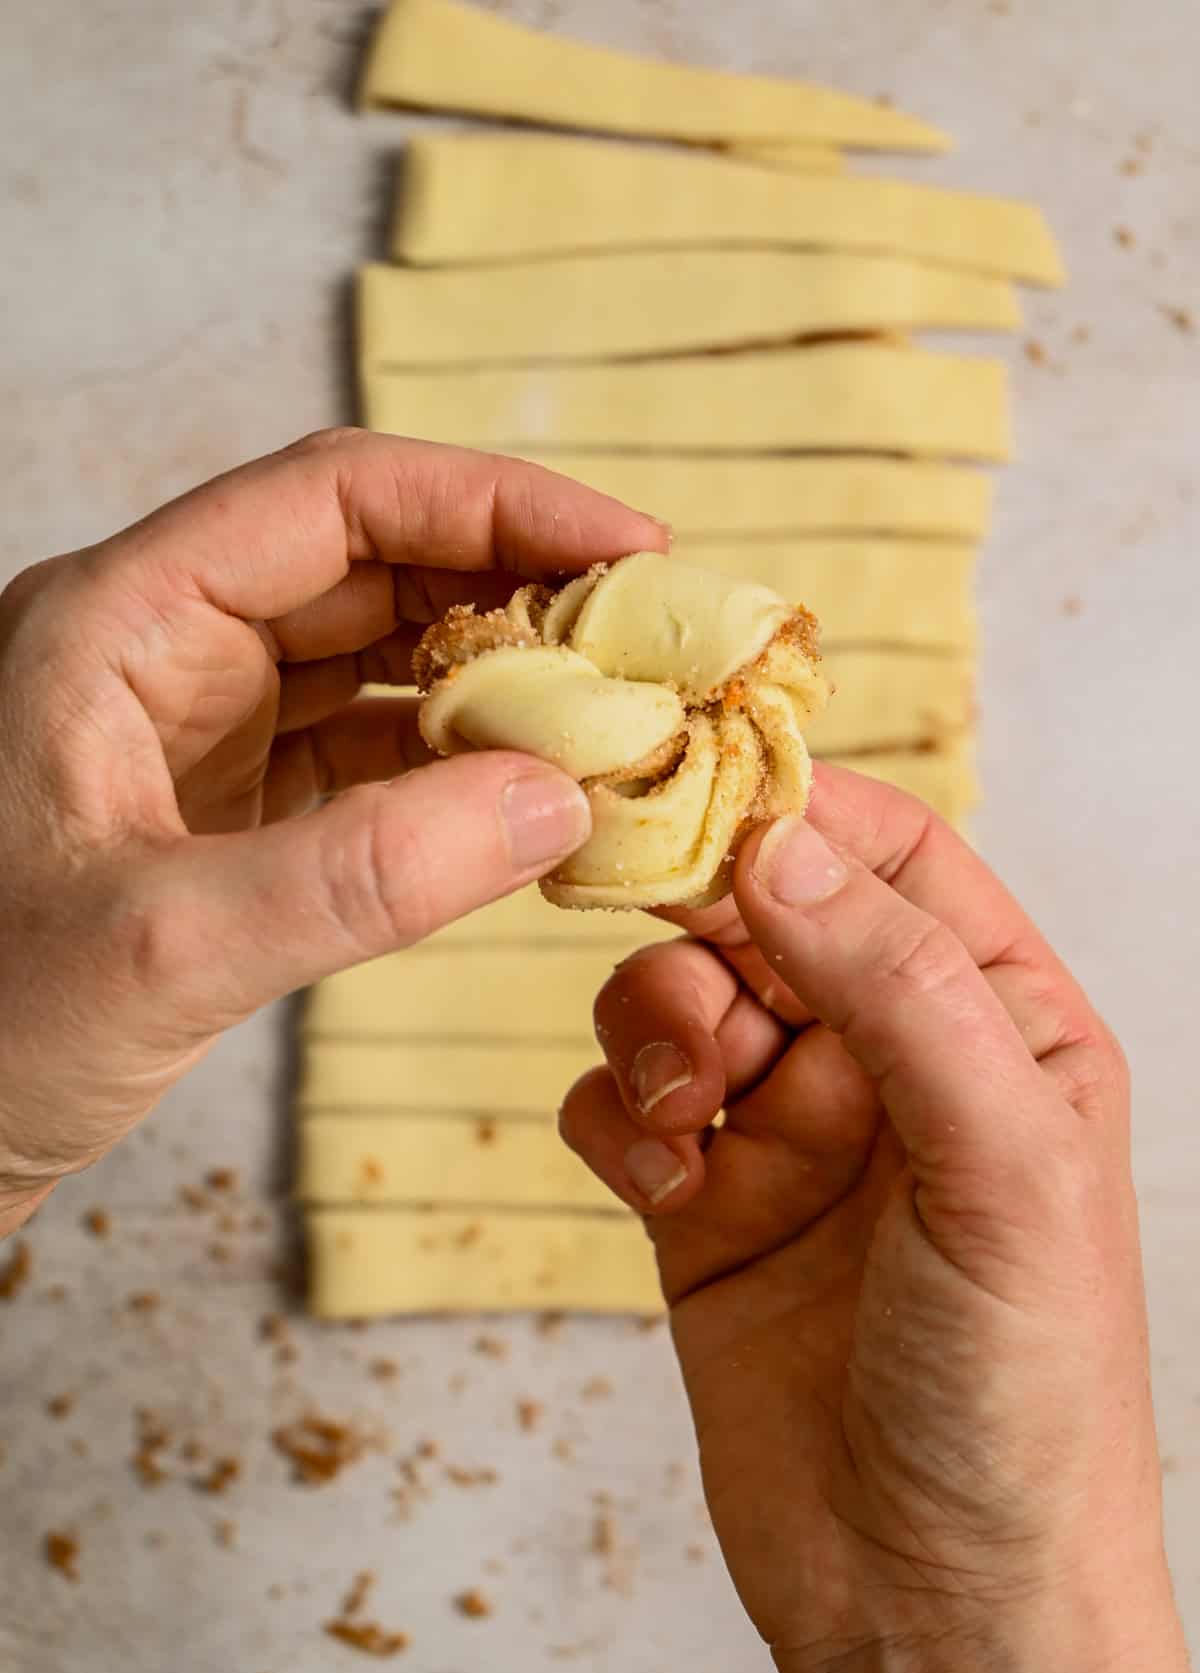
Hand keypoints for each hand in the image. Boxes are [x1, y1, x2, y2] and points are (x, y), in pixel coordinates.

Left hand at [0, 429, 664, 1232]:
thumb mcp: (165, 950)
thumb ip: (365, 875)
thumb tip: (562, 800)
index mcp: (120, 622)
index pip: (336, 499)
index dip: (497, 505)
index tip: (633, 549)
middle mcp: (162, 655)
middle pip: (374, 571)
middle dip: (522, 597)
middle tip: (656, 647)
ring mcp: (192, 736)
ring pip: (380, 667)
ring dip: (502, 689)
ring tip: (620, 725)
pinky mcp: (219, 818)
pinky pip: (366, 763)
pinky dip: (458, 777)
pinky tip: (536, 804)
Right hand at [562, 768, 1199, 1672]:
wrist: (937, 1607)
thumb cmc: (1024, 1396)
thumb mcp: (1003, 1167)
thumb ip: (900, 988)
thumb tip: (783, 842)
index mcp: (997, 1024)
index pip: (893, 857)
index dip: (798, 810)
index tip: (699, 792)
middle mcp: (890, 1063)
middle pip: (760, 913)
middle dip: (702, 930)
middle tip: (689, 988)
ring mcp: (789, 1135)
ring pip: (676, 998)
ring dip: (653, 1026)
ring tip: (687, 1112)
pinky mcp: (700, 1208)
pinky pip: (621, 1102)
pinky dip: (616, 1115)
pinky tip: (659, 1180)